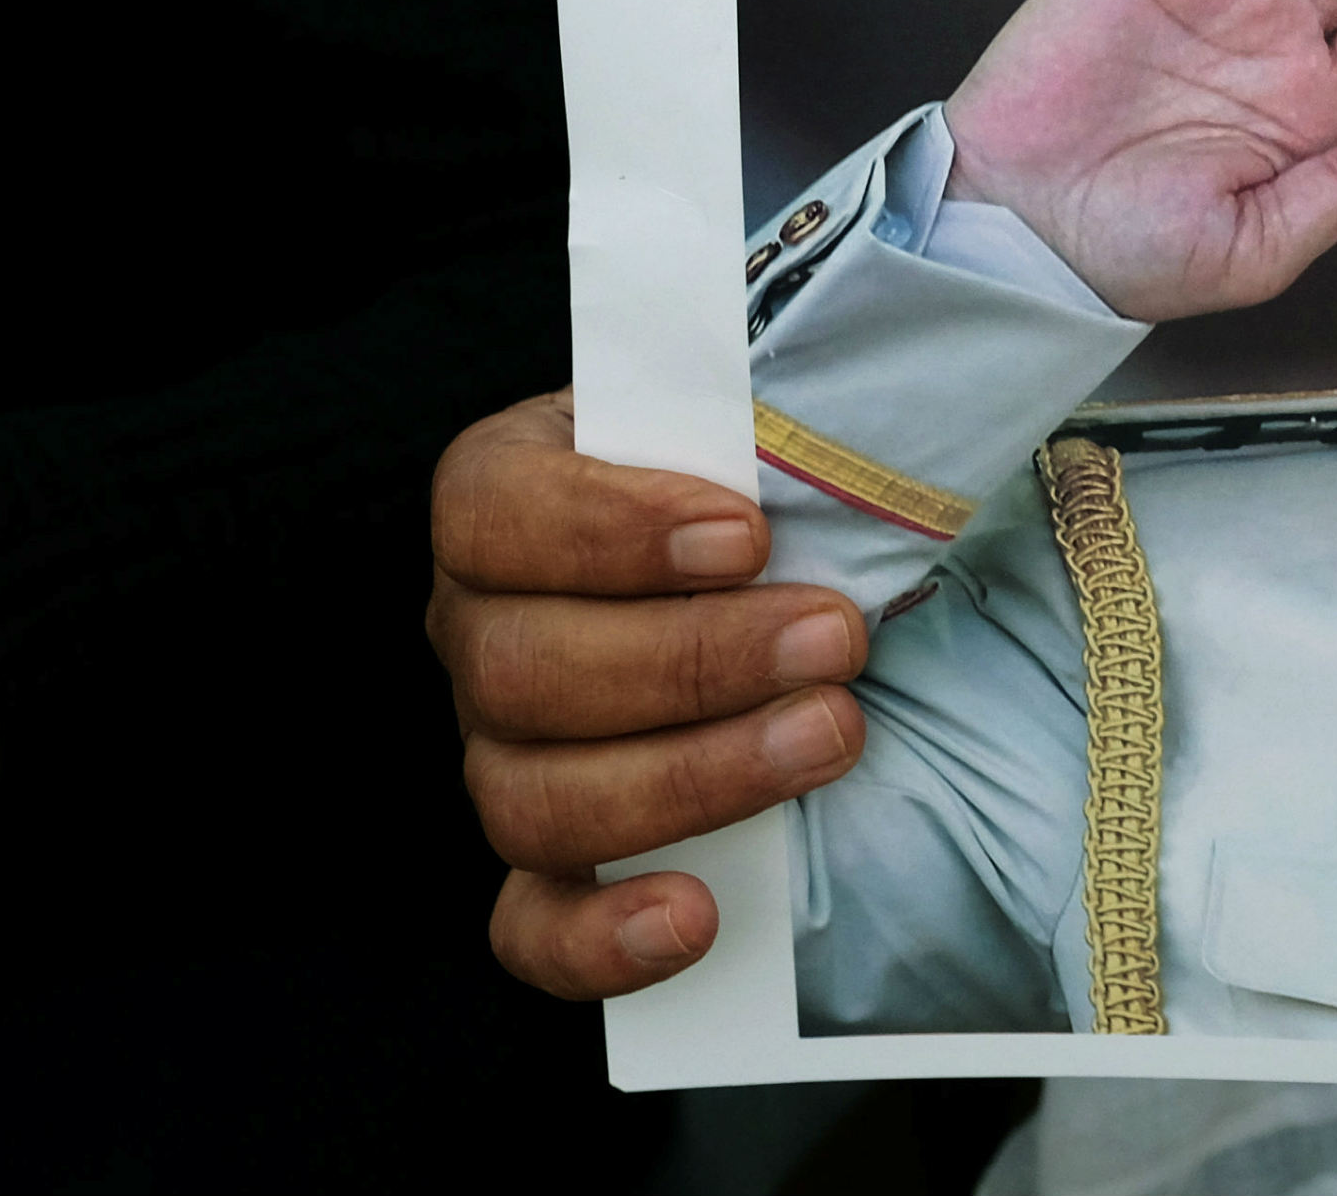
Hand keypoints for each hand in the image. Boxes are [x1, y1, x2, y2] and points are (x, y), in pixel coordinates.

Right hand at [428, 394, 869, 998]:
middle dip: (694, 660)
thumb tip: (855, 402)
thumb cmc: (769, 465)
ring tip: (831, 735)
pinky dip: (600, 938)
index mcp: (506, 494)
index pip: (492, 513)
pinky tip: (694, 918)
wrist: (799, 560)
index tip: (748, 534)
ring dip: (692, 776)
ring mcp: (503, 751)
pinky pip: (532, 925)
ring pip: (534, 796)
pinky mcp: (550, 857)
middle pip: (522, 670)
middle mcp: (480, 626)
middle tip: (837, 637)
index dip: (609, 531)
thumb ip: (770, 398)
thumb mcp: (760, 404)